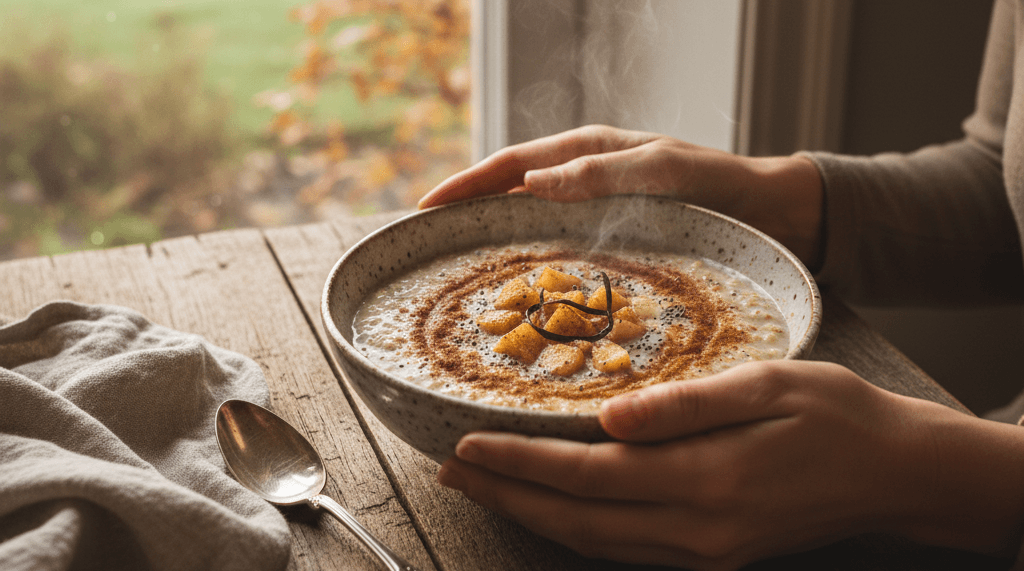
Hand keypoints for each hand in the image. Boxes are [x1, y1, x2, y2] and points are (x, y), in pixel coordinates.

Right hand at [418, 125, 824, 264]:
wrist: (770, 214)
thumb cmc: (721, 185)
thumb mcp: (663, 170)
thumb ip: (602, 172)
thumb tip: (532, 180)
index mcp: (589, 151)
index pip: (511, 164)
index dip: (466, 185)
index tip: (425, 207)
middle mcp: (585, 180)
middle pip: (509, 192)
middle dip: (465, 211)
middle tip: (424, 241)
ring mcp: (596, 212)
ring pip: (529, 223)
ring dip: (491, 238)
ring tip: (453, 266)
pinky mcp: (612, 242)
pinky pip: (559, 250)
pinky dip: (529, 263)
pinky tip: (517, 289)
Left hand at [437, 360, 1023, 569]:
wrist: (900, 476)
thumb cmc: (839, 416)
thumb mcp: (766, 385)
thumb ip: (684, 404)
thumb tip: (607, 415)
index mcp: (705, 480)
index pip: (585, 476)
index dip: (519, 462)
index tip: (467, 443)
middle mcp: (696, 529)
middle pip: (576, 520)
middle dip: (507, 494)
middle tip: (450, 467)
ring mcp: (704, 551)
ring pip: (594, 542)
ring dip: (533, 515)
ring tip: (486, 485)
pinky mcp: (713, 554)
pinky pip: (624, 546)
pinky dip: (576, 528)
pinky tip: (554, 507)